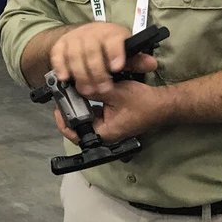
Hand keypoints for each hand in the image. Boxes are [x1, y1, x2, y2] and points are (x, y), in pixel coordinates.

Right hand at [48, 22, 157, 97]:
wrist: (87, 34)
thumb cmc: (110, 46)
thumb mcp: (126, 51)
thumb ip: (137, 60)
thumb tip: (151, 64)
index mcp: (111, 33)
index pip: (113, 40)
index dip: (114, 52)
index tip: (116, 67)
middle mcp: (91, 32)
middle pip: (91, 50)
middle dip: (96, 71)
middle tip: (101, 89)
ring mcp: (74, 37)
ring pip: (74, 54)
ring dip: (80, 73)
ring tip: (87, 90)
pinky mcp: (61, 44)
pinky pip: (58, 54)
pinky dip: (60, 66)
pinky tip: (65, 78)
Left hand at [52, 79, 171, 144]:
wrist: (164, 104)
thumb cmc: (144, 103)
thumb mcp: (116, 93)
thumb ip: (94, 91)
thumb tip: (76, 87)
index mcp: (106, 132)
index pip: (77, 134)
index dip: (64, 122)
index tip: (57, 108)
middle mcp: (106, 133)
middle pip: (79, 126)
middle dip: (70, 110)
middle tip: (62, 95)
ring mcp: (109, 126)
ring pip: (87, 118)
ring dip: (80, 105)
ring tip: (72, 91)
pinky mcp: (112, 119)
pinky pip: (95, 112)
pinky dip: (90, 103)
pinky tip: (86, 90)